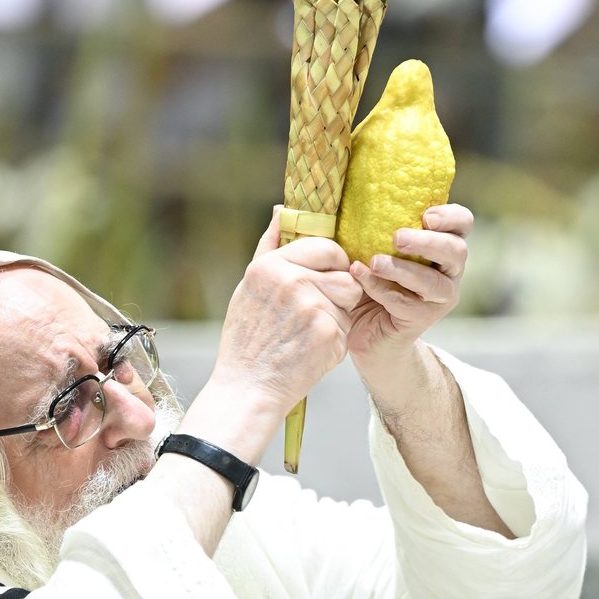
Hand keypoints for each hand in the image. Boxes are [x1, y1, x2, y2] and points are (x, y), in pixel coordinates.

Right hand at [209, 209, 363, 432]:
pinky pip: (348, 325)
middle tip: (318, 309)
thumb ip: (269, 247)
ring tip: (312, 330)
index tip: (323, 280)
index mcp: (270, 266)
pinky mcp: (329, 332)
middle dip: (340, 287)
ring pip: (351, 297)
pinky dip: (336, 339)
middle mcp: (291, 281)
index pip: (326, 246)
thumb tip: (282, 210)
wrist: (248, 388)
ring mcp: (312, 306)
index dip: (332, 263)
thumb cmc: (247, 340)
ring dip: (340, 312)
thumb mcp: (249, 287)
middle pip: (344, 270)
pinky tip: (311, 349)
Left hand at [347, 204, 471, 367]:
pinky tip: (359, 274)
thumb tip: (355, 183)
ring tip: (375, 261)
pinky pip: (405, 303)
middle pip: (456, 251)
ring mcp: (439, 298)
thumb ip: (374, 222)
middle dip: (429, 242)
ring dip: (403, 269)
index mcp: (442, 245)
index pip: (462, 224)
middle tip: (398, 237)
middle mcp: (449, 271)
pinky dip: (380, 288)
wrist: (366, 329)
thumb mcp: (372, 245)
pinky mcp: (422, 319)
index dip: (451, 216)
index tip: (426, 215)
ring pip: (433, 282)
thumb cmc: (371, 277)